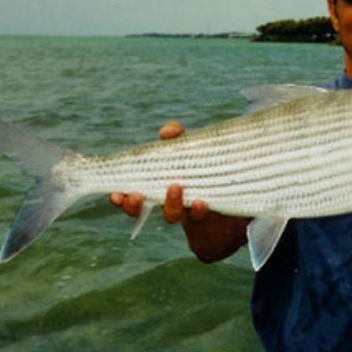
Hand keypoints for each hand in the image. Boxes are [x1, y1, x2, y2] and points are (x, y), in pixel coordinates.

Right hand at [108, 119, 248, 262]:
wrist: (237, 190)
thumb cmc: (206, 167)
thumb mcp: (191, 149)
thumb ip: (178, 137)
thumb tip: (166, 131)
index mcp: (156, 187)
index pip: (132, 195)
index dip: (121, 198)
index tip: (114, 193)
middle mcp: (166, 203)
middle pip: (143, 210)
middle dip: (135, 205)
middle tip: (134, 195)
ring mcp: (186, 213)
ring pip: (170, 215)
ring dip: (169, 203)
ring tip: (175, 188)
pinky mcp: (206, 221)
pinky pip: (198, 220)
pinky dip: (199, 210)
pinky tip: (201, 202)